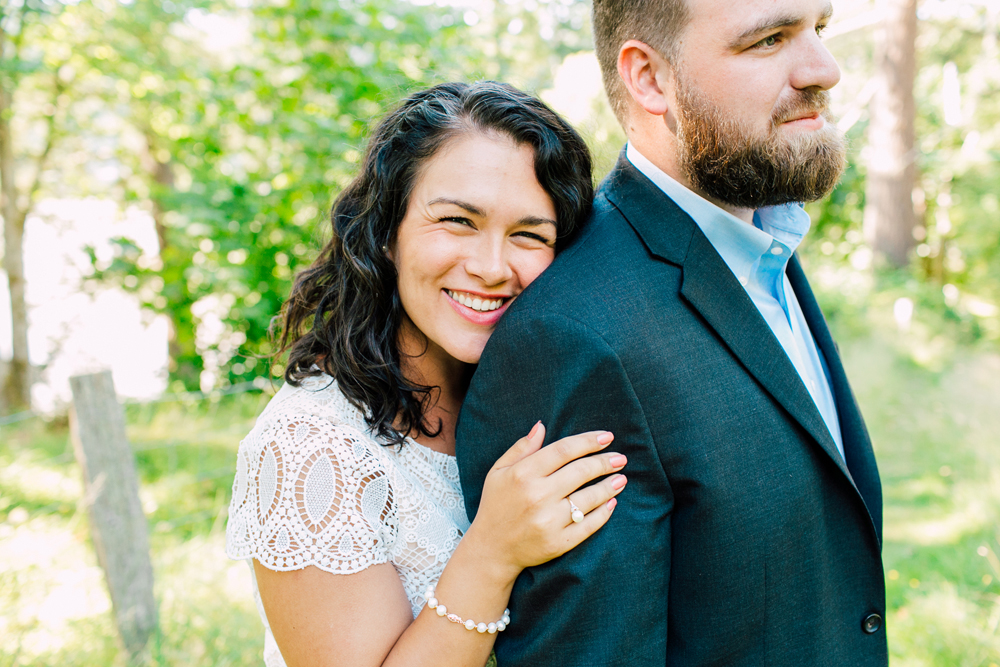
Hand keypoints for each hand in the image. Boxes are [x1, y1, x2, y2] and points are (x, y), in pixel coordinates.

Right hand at [464, 422, 627, 583]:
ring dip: (609, 486)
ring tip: (621, 478)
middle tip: (620, 458)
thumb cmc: (496, 505)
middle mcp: (537, 496)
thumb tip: (541, 425)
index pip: (564, 450)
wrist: (491, 549)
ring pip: (589, 498)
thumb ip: (522, 448)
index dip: (588, 441)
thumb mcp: (499, 471)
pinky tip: (611, 502)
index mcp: (523, 474)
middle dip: (605, 462)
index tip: (607, 437)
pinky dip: (603, 513)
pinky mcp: (558, 543)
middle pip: (581, 472)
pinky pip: (588, 525)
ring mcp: (549, 521)